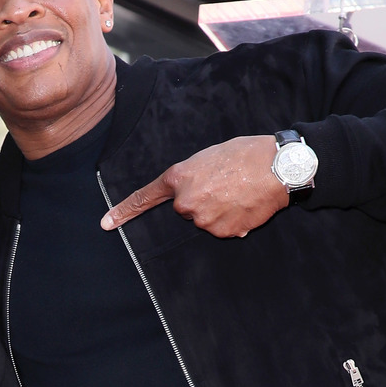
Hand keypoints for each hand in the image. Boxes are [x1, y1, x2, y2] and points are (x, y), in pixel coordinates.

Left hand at [100, 135, 289, 237]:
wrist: (278, 167)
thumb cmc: (244, 154)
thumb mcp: (207, 157)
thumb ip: (191, 176)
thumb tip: (194, 196)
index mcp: (178, 178)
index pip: (145, 197)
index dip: (124, 211)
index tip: (106, 224)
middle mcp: (185, 202)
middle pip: (184, 209)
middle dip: (199, 199)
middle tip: (222, 183)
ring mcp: (204, 220)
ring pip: (204, 220)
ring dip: (218, 210)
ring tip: (237, 191)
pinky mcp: (224, 232)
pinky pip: (223, 229)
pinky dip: (232, 221)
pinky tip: (245, 205)